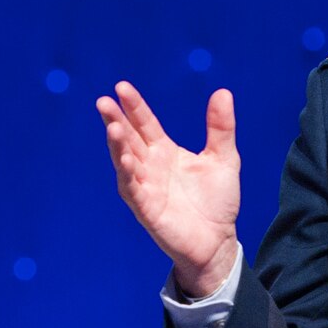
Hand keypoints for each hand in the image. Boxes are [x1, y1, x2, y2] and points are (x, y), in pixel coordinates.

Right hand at [98, 81, 241, 297]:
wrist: (219, 241)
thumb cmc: (218, 201)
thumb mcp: (224, 158)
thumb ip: (220, 127)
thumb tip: (222, 92)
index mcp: (164, 151)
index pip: (144, 123)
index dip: (134, 106)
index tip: (122, 87)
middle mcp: (150, 165)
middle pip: (128, 138)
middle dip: (116, 120)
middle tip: (104, 102)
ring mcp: (145, 186)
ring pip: (125, 161)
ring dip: (117, 145)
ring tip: (112, 127)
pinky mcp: (146, 208)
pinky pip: (133, 189)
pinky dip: (127, 175)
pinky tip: (125, 160)